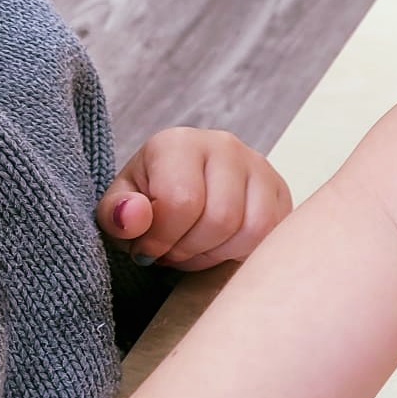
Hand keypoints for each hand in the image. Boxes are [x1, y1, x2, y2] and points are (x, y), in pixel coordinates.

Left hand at [97, 128, 293, 270]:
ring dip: (217, 254)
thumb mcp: (119, 208)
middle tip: (172, 252)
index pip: (181, 201)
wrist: (181, 189)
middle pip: (220, 218)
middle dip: (190, 249)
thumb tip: (133, 218)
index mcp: (178, 143)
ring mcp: (258, 166)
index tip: (148, 249)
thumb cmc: (149, 201)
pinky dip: (242, 252)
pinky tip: (219, 247)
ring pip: (251, 229)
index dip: (162, 238)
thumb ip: (116, 214)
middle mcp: (224, 146)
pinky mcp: (280, 189)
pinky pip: (271, 234)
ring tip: (194, 250)